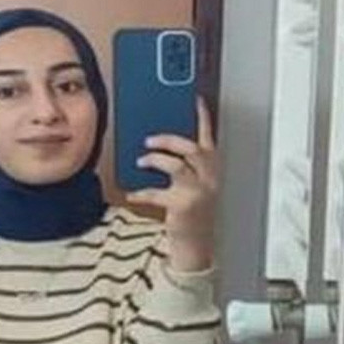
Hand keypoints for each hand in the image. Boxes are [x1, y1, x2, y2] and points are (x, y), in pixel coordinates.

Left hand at [126, 97, 217, 272]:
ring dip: (156, 160)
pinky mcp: (183, 206)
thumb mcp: (195, 184)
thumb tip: (157, 145)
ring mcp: (198, 192)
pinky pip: (157, 194)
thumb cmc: (193, 212)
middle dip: (168, 140)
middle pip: (190, 148)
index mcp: (213, 169)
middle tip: (149, 140)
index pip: (209, 138)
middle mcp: (209, 178)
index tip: (196, 99)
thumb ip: (185, 165)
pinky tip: (131, 194)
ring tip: (142, 161)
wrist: (197, 244)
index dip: (203, 118)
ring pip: (176, 165)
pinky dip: (141, 193)